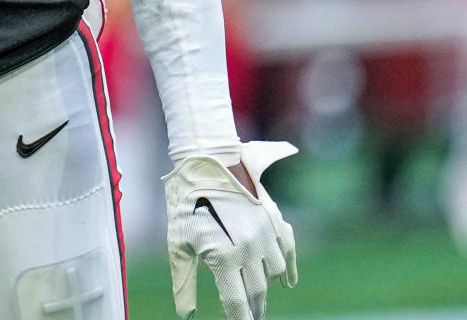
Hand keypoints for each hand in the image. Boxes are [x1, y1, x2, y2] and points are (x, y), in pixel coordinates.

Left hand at [163, 140, 297, 319]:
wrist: (204, 161)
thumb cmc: (184, 203)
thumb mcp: (178, 243)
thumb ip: (184, 281)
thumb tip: (186, 314)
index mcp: (225, 258)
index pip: (238, 304)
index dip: (240, 319)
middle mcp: (249, 249)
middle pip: (257, 292)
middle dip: (253, 307)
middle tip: (250, 315)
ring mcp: (264, 233)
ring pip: (274, 271)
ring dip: (266, 284)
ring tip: (256, 292)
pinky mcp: (272, 218)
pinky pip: (288, 248)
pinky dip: (288, 265)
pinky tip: (286, 280)